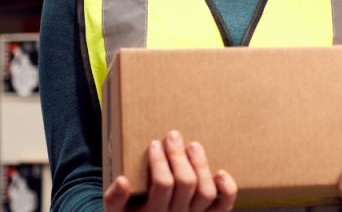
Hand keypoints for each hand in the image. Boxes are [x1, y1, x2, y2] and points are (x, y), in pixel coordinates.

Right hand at [104, 130, 237, 211]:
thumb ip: (114, 199)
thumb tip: (122, 180)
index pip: (163, 185)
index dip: (160, 162)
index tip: (155, 143)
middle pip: (186, 183)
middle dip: (179, 156)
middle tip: (173, 136)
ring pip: (205, 192)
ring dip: (201, 165)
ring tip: (193, 145)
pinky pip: (224, 206)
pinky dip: (227, 188)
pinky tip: (220, 172)